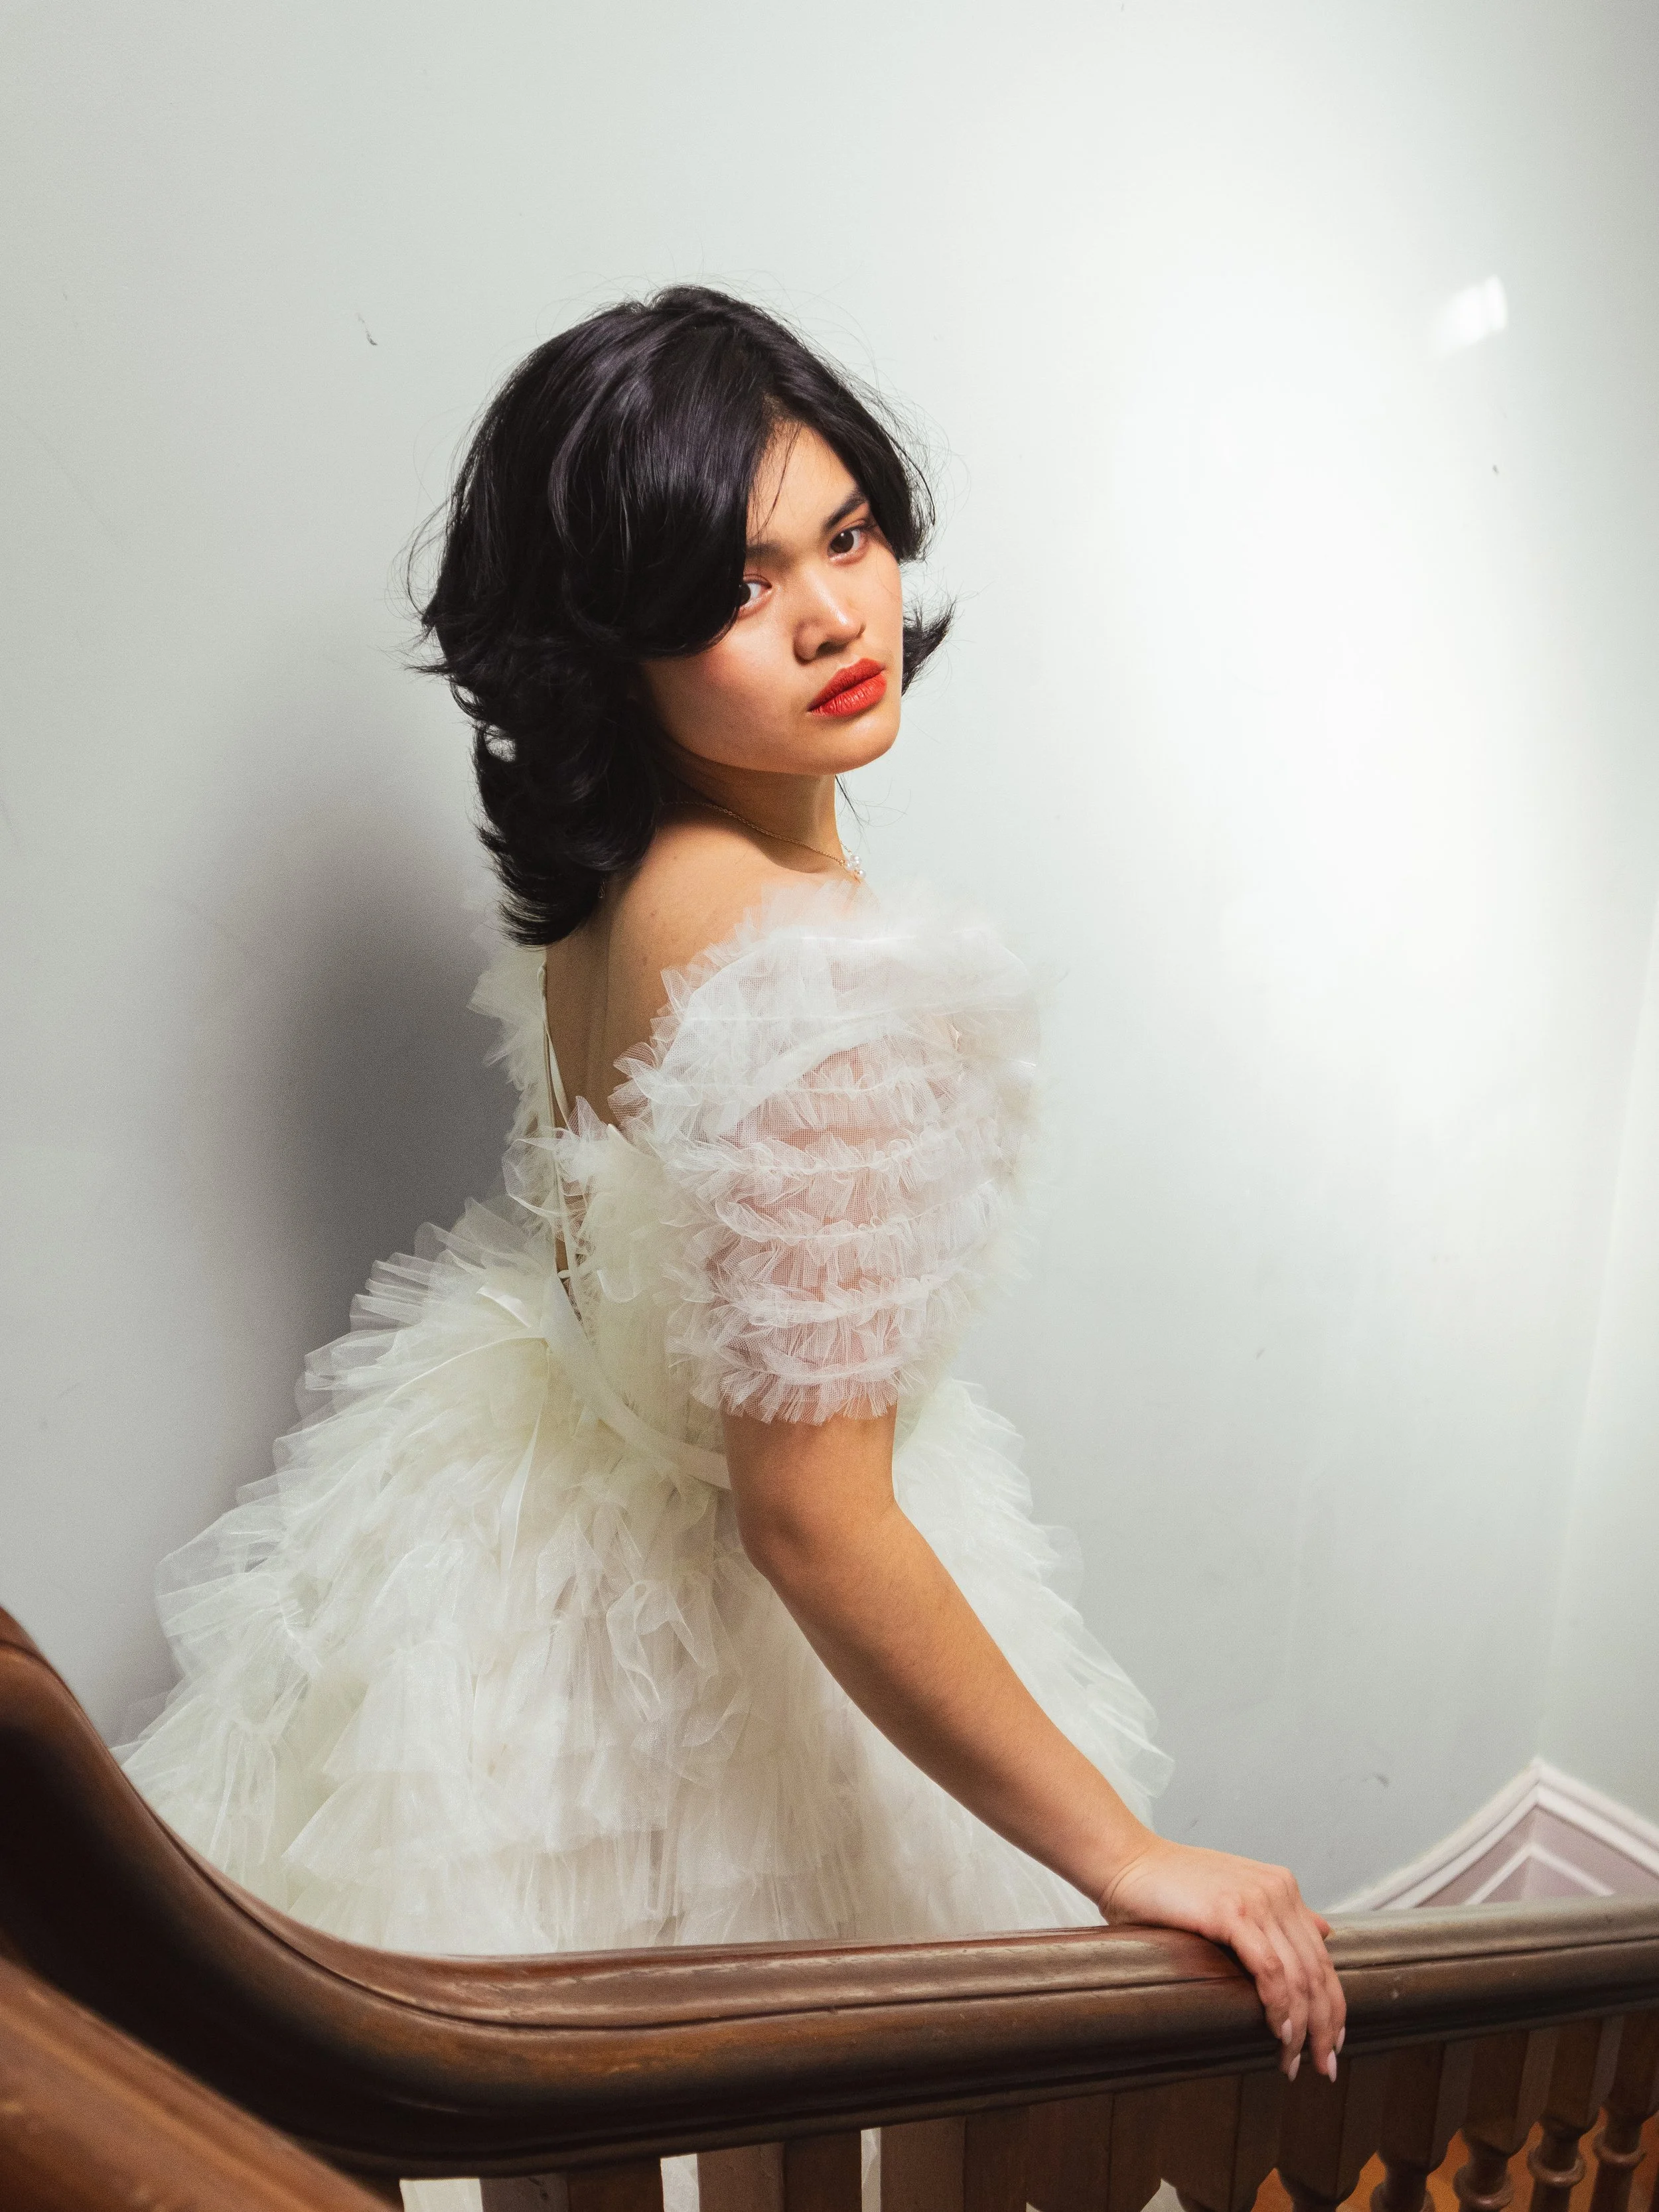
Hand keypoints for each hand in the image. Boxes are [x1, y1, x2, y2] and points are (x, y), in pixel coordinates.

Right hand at [1099, 1837, 1344, 2080]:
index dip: (1333, 2006)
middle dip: (1325, 2027)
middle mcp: (1277, 1890)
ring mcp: (1257, 1898)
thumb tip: (1324, 1932)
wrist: (1125, 1861)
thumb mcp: (1232, 1895)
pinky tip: (1279, 2033)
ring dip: (1302, 2028)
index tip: (1332, 2044)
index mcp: (1280, 1887)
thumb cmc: (1168, 1887)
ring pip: (1299, 1977)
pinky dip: (1280, 2007)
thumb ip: (1276, 1915)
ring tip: (1293, 2062)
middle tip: (1323, 2067)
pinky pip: (1270, 1971)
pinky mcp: (1231, 1912)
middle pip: (1318, 1972)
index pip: (1321, 1958)